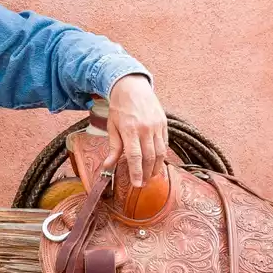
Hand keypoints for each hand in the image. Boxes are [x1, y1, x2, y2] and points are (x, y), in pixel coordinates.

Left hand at [101, 73, 169, 189]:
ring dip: (156, 167)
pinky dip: (162, 155)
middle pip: (149, 157)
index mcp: (130, 130)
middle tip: (143, 184)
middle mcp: (145, 128)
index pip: (135, 156)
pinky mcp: (164, 123)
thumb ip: (113, 148)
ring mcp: (156, 126)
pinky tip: (157, 163)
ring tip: (151, 177)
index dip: (136, 172)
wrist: (132, 87)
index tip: (137, 184)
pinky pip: (165, 143)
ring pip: (160, 152)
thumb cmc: (119, 109)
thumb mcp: (112, 127)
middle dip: (147, 173)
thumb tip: (108, 167)